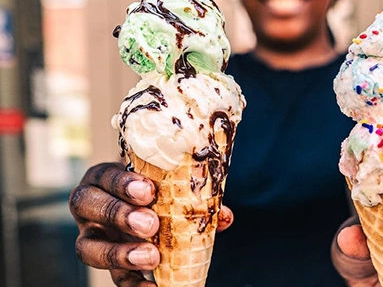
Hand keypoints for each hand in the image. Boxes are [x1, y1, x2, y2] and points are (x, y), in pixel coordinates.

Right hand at [68, 162, 233, 285]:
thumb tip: (225, 217)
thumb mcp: (168, 182)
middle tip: (150, 224)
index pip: (105, 176)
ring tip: (152, 257)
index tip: (148, 191)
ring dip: (121, 254)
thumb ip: (192, 195)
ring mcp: (92, 235)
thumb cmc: (156, 186)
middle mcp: (90, 205)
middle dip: (119, 215)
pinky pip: (112, 276)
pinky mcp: (104, 261)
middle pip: (87, 207)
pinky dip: (132, 284)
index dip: (123, 184)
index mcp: (103, 178)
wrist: (144, 203)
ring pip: (88, 248)